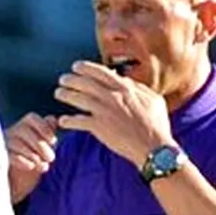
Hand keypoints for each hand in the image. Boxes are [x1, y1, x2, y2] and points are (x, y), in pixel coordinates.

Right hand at [5, 112, 58, 203]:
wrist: (18, 182)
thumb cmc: (33, 159)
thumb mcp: (44, 146)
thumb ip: (48, 132)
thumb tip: (53, 120)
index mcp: (24, 125)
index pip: (32, 118)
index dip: (44, 128)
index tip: (53, 141)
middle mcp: (12, 131)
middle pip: (25, 130)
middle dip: (41, 145)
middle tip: (51, 158)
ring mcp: (4, 144)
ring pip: (17, 143)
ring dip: (34, 156)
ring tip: (43, 166)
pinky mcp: (0, 158)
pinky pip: (11, 156)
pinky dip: (24, 162)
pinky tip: (31, 167)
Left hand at [54, 61, 174, 166]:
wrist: (153, 147)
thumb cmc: (157, 125)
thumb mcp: (153, 100)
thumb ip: (138, 88)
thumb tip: (125, 80)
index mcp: (125, 88)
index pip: (100, 72)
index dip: (86, 68)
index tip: (76, 66)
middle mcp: (112, 97)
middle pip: (85, 83)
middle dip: (71, 79)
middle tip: (63, 79)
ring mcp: (104, 111)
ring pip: (78, 99)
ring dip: (66, 95)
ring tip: (58, 93)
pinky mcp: (99, 127)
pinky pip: (78, 121)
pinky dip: (68, 121)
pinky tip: (62, 121)